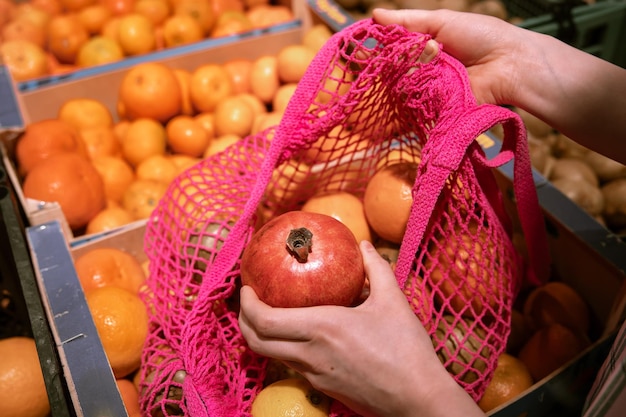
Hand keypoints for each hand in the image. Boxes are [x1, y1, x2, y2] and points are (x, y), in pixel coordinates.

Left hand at [239, 240, 483, 416]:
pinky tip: (300, 336)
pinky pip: (293, 366)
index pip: (266, 320)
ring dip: (262, 336)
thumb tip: (364, 245)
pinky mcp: (323, 389)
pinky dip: (284, 348)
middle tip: (249, 301)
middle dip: (244, 320)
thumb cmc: (406, 349)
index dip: (247, 304)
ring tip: (269, 315)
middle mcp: (310, 354)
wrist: (418, 399)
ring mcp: (314, 376)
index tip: (247, 287)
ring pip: (272, 357)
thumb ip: (376, 268)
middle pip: (257, 342)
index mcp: (322, 328)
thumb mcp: (393, 301)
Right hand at [372, 8, 525, 106]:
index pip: (393, 49)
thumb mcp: (442, 21)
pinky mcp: (435, 109)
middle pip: (393, 72)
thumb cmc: (482, 37)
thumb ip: (407, 21)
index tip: (357, 50)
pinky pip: (413, 109)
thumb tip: (374, 15)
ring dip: (400, 80)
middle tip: (364, 65)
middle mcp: (424, 69)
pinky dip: (405, 104)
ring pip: (400, 89)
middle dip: (383, 67)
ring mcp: (428, 90)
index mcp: (424, 46)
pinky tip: (398, 98)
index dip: (376, 50)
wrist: (510, 65)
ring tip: (406, 75)